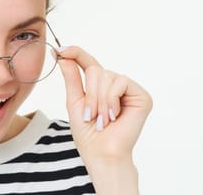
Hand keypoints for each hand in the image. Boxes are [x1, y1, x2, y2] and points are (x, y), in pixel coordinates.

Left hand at [57, 46, 151, 192]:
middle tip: (90, 115)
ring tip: (101, 120)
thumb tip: (63, 56)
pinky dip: (112, 99)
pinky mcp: (142, 96)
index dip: (75, 52)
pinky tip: (114, 115)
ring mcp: (129, 89)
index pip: (87, 62)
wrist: (102, 153)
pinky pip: (121, 82)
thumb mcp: (75, 101)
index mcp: (98, 85)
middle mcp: (114, 84)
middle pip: (96, 69)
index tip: (60, 50)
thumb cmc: (88, 133)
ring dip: (99, 100)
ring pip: (107, 76)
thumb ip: (72, 78)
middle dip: (89, 93)